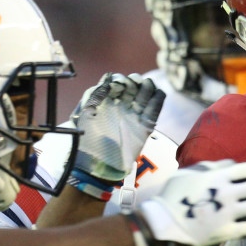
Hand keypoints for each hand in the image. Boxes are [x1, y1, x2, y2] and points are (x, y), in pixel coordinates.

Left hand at [69, 73, 164, 196]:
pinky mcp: (145, 126)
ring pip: (145, 94)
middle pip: (133, 86)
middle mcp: (121, 108)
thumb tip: (107, 80)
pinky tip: (158, 92)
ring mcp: (134, 116)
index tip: (116, 84)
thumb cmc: (88, 141)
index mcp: (106, 104)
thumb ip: (95, 95)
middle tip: (132, 85)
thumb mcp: (86, 114)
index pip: (117, 84)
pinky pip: (155, 109)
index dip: (119, 80)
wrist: (98, 165)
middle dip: (134, 81)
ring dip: (147, 86)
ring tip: (145, 85)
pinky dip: (158, 98)